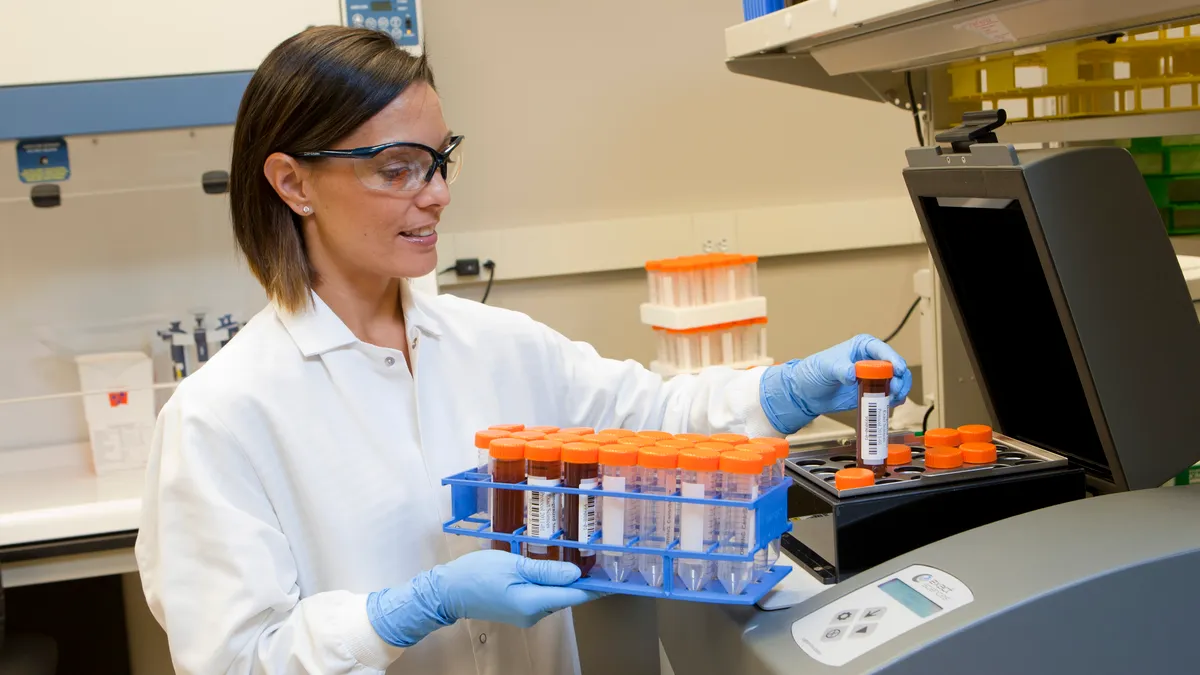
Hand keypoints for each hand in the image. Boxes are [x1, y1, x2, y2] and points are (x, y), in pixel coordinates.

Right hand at [367, 550, 600, 646]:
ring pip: (555, 595)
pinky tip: (552, 569)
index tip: (615, 578)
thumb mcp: (513, 564)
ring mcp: (527, 614)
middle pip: (567, 595)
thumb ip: (546, 570)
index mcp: (533, 602)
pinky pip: (543, 596)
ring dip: (565, 580)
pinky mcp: (520, 610)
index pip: (575, 596)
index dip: (597, 586)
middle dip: (583, 580)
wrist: (447, 591)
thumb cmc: (476, 574)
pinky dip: (551, 584)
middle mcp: (534, 614)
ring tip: (579, 559)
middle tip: (599, 558)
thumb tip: (576, 574)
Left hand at [760, 334, 911, 433]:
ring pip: (897, 382)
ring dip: (899, 392)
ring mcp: (875, 377)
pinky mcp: (873, 393)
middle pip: (896, 367)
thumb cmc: (814, 372)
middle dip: (899, 379)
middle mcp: (873, 360)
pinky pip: (890, 397)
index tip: (898, 370)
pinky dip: (894, 401)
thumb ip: (841, 369)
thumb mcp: (826, 367)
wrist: (807, 393)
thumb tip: (854, 373)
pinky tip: (889, 406)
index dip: (893, 359)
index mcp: (863, 346)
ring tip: (891, 401)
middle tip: (894, 391)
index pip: (883, 351)